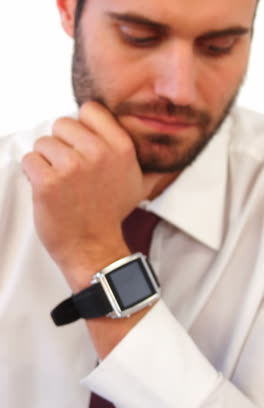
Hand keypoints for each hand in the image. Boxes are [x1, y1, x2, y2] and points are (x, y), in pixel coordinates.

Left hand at [22, 102, 157, 289]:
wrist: (93, 248)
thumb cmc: (109, 215)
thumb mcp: (135, 182)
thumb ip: (132, 155)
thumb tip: (142, 141)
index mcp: (120, 148)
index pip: (90, 110)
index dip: (81, 127)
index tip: (80, 146)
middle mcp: (98, 153)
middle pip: (62, 123)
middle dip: (61, 145)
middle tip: (69, 170)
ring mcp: (72, 167)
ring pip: (43, 142)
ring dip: (46, 161)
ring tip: (60, 183)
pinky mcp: (48, 182)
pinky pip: (29, 160)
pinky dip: (33, 174)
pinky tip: (48, 190)